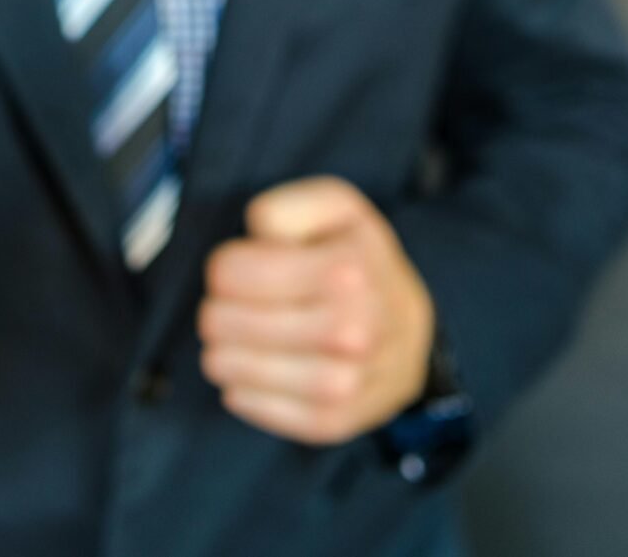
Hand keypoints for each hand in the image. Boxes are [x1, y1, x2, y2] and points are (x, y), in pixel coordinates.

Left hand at [198, 177, 434, 444]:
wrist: (411, 333)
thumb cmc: (359, 262)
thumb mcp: (336, 210)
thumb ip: (289, 207)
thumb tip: (258, 233)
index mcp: (346, 271)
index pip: (232, 274)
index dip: (224, 268)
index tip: (241, 269)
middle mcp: (351, 330)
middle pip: (225, 323)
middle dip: (216, 311)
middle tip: (228, 307)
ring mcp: (345, 382)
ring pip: (235, 371)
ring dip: (220, 355)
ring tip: (227, 342)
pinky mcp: (335, 421)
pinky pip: (260, 409)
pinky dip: (241, 392)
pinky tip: (245, 375)